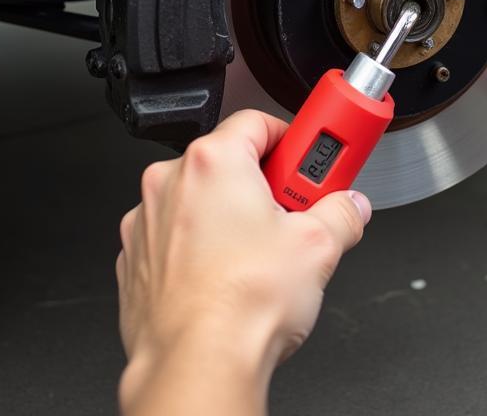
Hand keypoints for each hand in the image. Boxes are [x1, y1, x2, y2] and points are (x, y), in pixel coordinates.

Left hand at [116, 109, 370, 415]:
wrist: (196, 366)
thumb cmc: (240, 305)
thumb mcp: (319, 245)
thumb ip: (341, 212)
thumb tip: (350, 206)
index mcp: (212, 161)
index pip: (258, 120)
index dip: (292, 138)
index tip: (310, 156)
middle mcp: (171, 182)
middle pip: (230, 161)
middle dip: (268, 182)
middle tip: (296, 208)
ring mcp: (147, 223)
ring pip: (201, 200)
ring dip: (231, 214)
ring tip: (264, 249)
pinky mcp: (136, 262)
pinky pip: (176, 236)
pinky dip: (201, 246)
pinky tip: (230, 275)